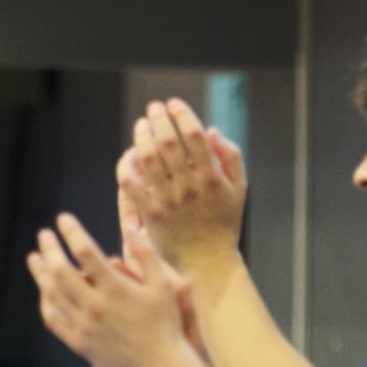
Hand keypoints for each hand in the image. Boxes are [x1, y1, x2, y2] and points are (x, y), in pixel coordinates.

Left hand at [29, 214, 199, 366]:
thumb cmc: (165, 324)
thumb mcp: (164, 285)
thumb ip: (147, 254)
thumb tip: (130, 226)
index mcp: (116, 289)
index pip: (85, 252)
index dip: (72, 232)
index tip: (63, 218)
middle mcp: (96, 306)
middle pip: (61, 272)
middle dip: (49, 249)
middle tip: (44, 235)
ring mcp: (85, 326)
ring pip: (52, 295)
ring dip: (40, 274)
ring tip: (34, 258)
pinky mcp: (80, 343)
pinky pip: (54, 321)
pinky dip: (46, 303)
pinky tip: (44, 292)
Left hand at [117, 99, 246, 270]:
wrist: (207, 263)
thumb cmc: (224, 224)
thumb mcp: (239, 189)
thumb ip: (231, 157)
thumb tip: (212, 130)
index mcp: (212, 177)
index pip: (194, 135)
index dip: (181, 114)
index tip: (174, 104)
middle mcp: (189, 187)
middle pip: (168, 142)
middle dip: (158, 119)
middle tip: (154, 108)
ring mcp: (168, 201)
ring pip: (148, 160)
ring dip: (142, 137)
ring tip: (141, 125)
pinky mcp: (151, 214)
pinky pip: (132, 185)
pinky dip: (127, 167)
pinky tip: (129, 156)